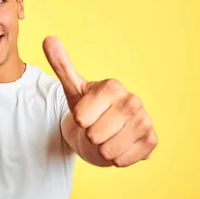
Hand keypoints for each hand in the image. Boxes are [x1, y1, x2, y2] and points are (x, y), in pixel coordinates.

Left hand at [43, 36, 157, 166]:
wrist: (106, 132)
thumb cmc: (89, 110)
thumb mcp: (73, 90)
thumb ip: (62, 65)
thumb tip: (48, 39)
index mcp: (113, 87)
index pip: (82, 118)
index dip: (79, 121)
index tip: (86, 115)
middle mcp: (133, 101)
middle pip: (94, 135)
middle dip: (91, 137)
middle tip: (97, 129)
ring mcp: (145, 120)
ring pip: (108, 150)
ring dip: (103, 150)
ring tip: (107, 138)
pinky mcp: (152, 140)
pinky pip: (124, 159)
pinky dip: (116, 159)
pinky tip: (119, 147)